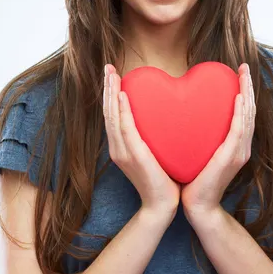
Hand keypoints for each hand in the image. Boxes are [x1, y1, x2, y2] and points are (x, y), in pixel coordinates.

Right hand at [103, 64, 181, 217]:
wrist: (162, 206)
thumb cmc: (163, 180)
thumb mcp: (156, 153)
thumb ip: (154, 136)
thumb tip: (165, 118)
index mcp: (122, 146)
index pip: (112, 115)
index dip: (110, 94)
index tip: (113, 75)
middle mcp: (117, 147)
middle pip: (108, 112)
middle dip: (107, 88)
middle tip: (108, 67)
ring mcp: (122, 152)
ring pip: (112, 117)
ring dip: (111, 93)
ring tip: (111, 74)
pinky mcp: (133, 155)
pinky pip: (125, 129)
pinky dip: (121, 111)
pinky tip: (121, 95)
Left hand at [181, 63, 255, 217]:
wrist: (198, 206)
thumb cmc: (194, 180)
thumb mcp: (199, 152)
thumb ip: (200, 136)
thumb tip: (186, 116)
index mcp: (235, 145)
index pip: (243, 113)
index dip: (244, 92)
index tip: (238, 73)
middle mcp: (241, 146)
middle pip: (249, 111)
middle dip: (248, 87)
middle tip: (244, 67)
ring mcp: (238, 152)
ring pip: (247, 117)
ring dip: (247, 93)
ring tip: (244, 75)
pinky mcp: (231, 157)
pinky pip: (238, 130)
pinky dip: (240, 113)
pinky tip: (239, 98)